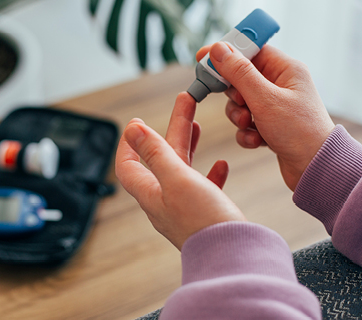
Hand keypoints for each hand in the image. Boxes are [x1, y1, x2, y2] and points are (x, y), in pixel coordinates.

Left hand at [115, 92, 245, 249]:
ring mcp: (184, 206)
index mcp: (152, 192)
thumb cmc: (204, 221)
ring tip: (197, 125)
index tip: (136, 124)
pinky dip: (209, 172)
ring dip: (188, 145)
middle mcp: (164, 200)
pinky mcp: (204, 212)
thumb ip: (155, 152)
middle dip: (172, 129)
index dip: (129, 143)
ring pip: (182, 168)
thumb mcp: (177, 178)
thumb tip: (133, 129)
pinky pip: (203, 186)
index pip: (128, 165)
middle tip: (184, 104)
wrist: (233, 256)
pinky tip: (220, 164)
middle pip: (162, 158)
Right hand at [196, 42, 334, 190]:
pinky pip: (246, 122)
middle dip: (234, 94)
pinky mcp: (270, 125)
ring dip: (239, 116)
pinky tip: (257, 141)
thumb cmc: (298, 131)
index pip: (250, 50)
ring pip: (240, 102)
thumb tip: (219, 49)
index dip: (227, 53)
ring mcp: (275, 106)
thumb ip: (239, 73)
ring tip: (250, 125)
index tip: (204, 57)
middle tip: (239, 103)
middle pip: (241, 78)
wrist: (316, 169)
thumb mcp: (264, 99)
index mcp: (285, 70)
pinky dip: (246, 132)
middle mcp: (280, 85)